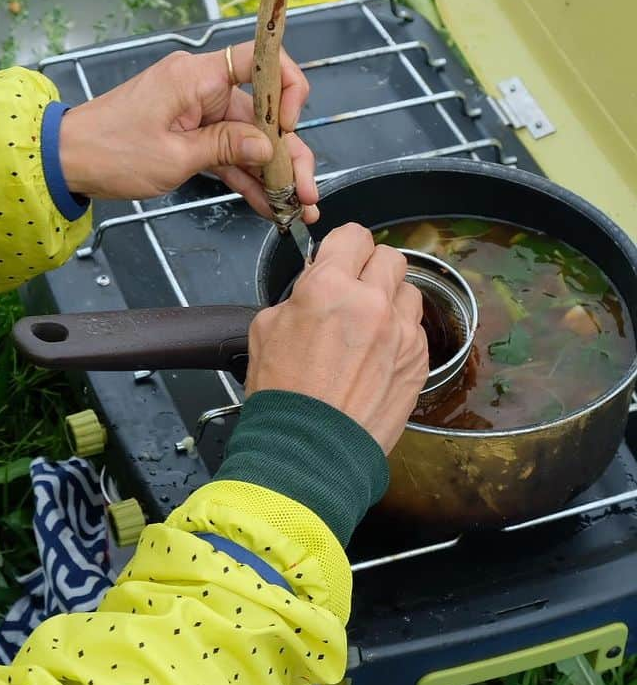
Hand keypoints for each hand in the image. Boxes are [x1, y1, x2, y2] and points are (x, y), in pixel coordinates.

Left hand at [57, 42, 318, 221]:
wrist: (66, 161)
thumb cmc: (110, 151)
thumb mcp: (174, 156)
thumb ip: (226, 148)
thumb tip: (269, 146)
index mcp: (197, 77)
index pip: (260, 59)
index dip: (286, 88)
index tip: (290, 126)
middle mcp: (202, 88)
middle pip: (262, 114)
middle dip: (289, 153)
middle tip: (305, 191)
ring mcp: (197, 112)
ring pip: (249, 139)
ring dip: (273, 172)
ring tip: (297, 206)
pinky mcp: (190, 135)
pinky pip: (228, 152)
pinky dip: (246, 176)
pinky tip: (269, 203)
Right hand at [245, 224, 428, 452]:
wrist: (310, 448)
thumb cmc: (283, 394)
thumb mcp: (265, 327)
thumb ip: (298, 295)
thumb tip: (314, 285)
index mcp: (328, 287)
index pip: (353, 236)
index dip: (344, 246)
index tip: (340, 257)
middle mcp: (371, 302)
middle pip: (390, 257)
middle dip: (370, 268)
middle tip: (354, 289)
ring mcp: (400, 332)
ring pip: (409, 291)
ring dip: (390, 299)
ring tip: (368, 324)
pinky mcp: (417, 361)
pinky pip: (415, 330)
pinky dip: (399, 334)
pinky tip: (376, 355)